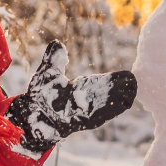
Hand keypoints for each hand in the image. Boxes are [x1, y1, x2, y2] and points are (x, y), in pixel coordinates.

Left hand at [8, 40, 136, 155]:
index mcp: (82, 89)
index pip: (103, 82)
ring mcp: (87, 112)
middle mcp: (87, 100)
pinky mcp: (84, 122)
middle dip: (122, 88)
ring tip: (134, 90)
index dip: (116, 79)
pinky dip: (112, 108)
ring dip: (121, 98)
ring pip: (109, 104)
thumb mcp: (47, 74)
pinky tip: (124, 103)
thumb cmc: (39, 97)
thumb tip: (57, 43)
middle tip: (135, 81)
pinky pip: (102, 115)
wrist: (30, 116)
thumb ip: (54, 59)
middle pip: (110, 93)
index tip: (129, 75)